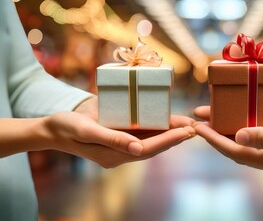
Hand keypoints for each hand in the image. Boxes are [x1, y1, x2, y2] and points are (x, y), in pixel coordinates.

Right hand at [40, 111, 194, 167]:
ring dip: (169, 132)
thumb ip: (112, 139)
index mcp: (114, 155)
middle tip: (196, 128)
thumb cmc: (68, 127)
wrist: (54, 127)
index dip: (168, 140)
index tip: (186, 132)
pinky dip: (156, 127)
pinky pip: (142, 132)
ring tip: (188, 124)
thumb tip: (137, 150)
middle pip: (154, 145)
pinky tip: (168, 120)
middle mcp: (121, 152)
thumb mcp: (87, 130)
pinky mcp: (120, 135)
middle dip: (175, 137)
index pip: (148, 149)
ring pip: (151, 139)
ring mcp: (121, 144)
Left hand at [194, 113, 262, 173]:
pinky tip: (225, 104)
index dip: (216, 141)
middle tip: (194, 121)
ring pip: (238, 131)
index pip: (236, 152)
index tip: (200, 129)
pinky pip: (249, 119)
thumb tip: (238, 137)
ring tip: (202, 112)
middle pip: (232, 143)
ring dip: (220, 122)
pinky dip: (235, 113)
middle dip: (212, 133)